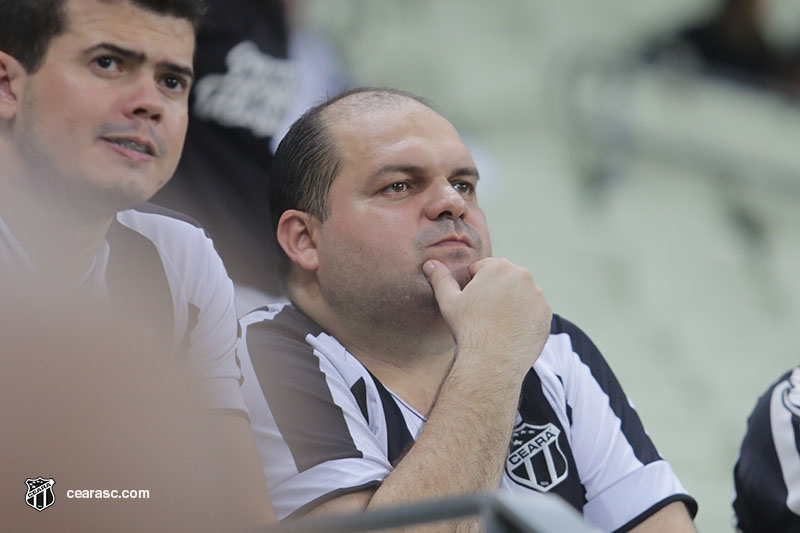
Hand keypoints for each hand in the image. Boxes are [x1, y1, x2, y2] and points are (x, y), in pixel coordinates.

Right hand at [423, 258, 551, 373]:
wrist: (493, 361)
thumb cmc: (469, 329)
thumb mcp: (448, 301)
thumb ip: (440, 278)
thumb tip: (429, 264)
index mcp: (499, 266)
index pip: (482, 270)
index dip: (472, 287)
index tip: (470, 304)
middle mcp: (523, 276)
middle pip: (503, 280)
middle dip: (493, 292)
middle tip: (482, 315)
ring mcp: (538, 296)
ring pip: (518, 295)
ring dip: (509, 304)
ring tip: (496, 325)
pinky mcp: (546, 314)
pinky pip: (531, 312)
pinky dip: (522, 319)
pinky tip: (509, 332)